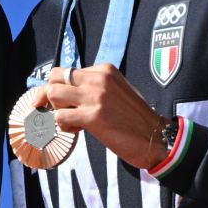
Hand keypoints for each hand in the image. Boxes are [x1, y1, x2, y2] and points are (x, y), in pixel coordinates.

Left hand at [43, 65, 169, 169]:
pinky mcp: (93, 116)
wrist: (156, 137)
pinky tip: (79, 130)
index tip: (65, 102)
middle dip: (50, 96)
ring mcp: (95, 97)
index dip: (60, 87)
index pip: (66, 71)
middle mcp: (99, 79)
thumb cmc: (135, 118)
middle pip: (54, 78)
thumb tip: (67, 90)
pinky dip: (64, 126)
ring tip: (73, 120)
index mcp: (104, 70)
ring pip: (53, 94)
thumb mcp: (117, 91)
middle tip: (61, 110)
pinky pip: (60, 117)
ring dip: (57, 110)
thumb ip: (94, 86)